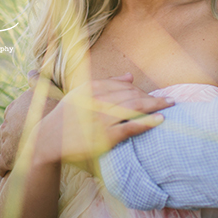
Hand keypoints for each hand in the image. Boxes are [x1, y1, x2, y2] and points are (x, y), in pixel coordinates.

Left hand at [0, 71, 59, 175]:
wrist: (51, 136)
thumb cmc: (53, 112)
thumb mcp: (49, 90)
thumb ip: (38, 81)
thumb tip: (30, 71)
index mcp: (14, 109)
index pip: (10, 113)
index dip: (19, 119)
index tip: (27, 124)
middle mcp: (7, 124)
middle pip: (5, 130)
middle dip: (11, 135)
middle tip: (23, 142)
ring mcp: (5, 141)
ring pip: (1, 146)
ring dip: (6, 150)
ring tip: (16, 155)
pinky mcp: (5, 159)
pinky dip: (2, 167)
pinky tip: (8, 169)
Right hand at [27, 73, 172, 165]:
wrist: (47, 141)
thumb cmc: (66, 117)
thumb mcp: (81, 94)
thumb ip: (106, 84)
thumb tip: (130, 76)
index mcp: (91, 89)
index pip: (122, 86)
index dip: (139, 90)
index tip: (151, 94)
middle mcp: (97, 101)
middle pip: (131, 95)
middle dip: (151, 97)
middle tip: (168, 99)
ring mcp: (101, 119)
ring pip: (134, 108)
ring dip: (155, 105)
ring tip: (170, 104)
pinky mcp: (105, 137)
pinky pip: (130, 127)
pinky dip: (147, 122)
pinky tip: (160, 119)